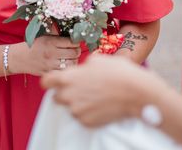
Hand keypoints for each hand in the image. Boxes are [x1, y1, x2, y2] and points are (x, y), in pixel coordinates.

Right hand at [12, 36, 80, 75]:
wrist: (19, 58)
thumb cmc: (33, 45)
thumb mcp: (44, 36)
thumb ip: (57, 34)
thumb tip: (71, 31)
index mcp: (51, 42)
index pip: (72, 42)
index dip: (76, 42)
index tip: (76, 42)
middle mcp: (51, 53)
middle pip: (74, 53)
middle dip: (77, 51)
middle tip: (75, 50)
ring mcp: (50, 65)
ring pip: (71, 64)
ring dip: (74, 61)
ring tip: (71, 59)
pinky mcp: (48, 73)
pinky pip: (64, 73)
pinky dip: (67, 70)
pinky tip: (66, 66)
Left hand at [42, 54, 167, 126]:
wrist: (135, 93)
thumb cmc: (118, 72)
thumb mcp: (98, 59)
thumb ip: (83, 65)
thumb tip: (82, 69)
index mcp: (68, 78)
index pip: (45, 82)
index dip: (50, 81)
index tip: (55, 82)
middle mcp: (68, 96)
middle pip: (57, 97)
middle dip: (66, 93)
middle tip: (81, 89)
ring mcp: (77, 111)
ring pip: (71, 107)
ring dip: (78, 103)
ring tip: (95, 96)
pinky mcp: (86, 122)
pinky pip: (82, 117)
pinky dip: (89, 112)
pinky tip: (101, 105)